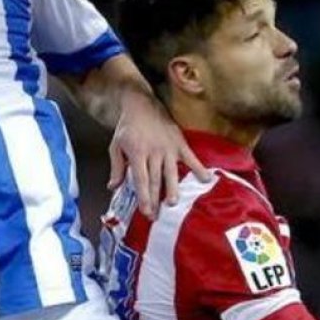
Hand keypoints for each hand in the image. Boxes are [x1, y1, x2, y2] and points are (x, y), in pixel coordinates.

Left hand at [107, 93, 207, 216]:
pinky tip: (206, 179)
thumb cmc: (128, 127)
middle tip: (157, 216)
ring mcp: (168, 148)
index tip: (146, 212)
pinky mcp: (179, 142)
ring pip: (171, 172)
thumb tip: (113, 187)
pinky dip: (198, 168)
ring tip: (174, 203)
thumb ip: (116, 167)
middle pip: (156, 180)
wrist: (142, 104)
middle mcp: (153, 152)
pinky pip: (190, 157)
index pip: (141, 180)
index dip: (144, 197)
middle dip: (156, 200)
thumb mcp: (116, 145)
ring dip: (173, 188)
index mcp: (137, 153)